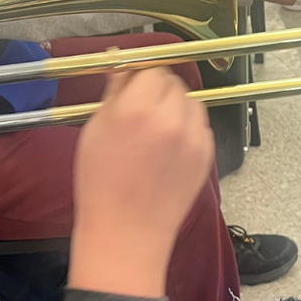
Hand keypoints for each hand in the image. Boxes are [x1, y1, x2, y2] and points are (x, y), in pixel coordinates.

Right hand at [68, 68, 214, 297]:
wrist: (127, 233)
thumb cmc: (101, 185)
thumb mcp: (94, 131)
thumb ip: (112, 94)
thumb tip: (121, 66)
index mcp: (137, 108)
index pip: (150, 70)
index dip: (140, 76)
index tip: (133, 86)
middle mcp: (170, 118)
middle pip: (173, 82)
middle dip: (158, 89)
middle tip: (142, 109)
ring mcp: (193, 137)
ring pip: (191, 101)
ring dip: (176, 106)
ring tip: (157, 129)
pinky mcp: (207, 154)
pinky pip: (200, 125)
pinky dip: (187, 128)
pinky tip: (169, 147)